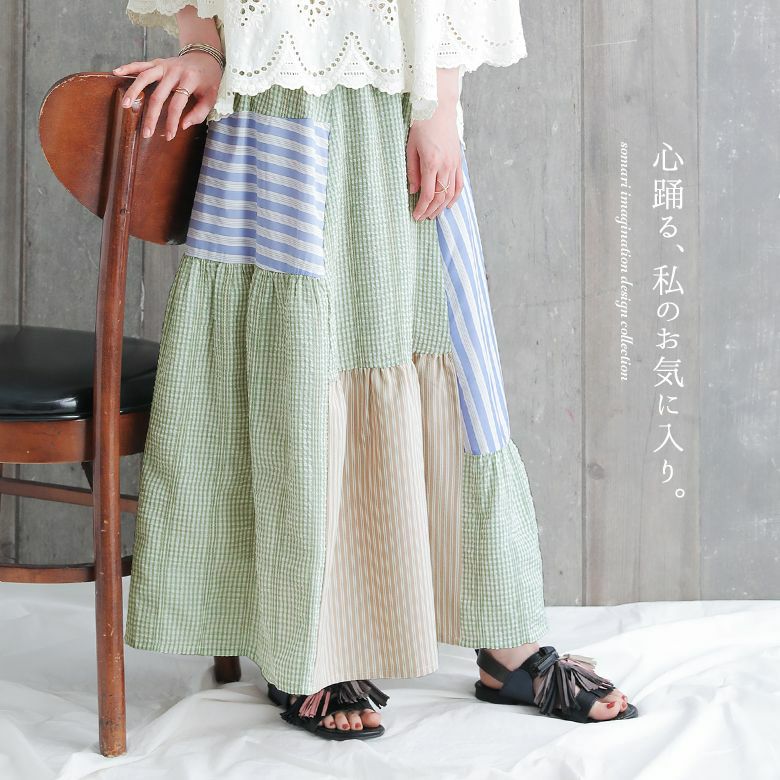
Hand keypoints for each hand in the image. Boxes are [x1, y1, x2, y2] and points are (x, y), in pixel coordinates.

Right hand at [112, 52, 221, 140]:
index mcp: (189, 80)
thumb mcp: (211, 97)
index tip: (168, 136)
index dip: (172, 122)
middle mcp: (174, 71)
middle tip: (145, 133)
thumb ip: (199, 113)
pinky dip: (128, 67)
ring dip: (133, 91)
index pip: (177, 105)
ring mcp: (163, 65)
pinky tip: (116, 72)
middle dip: (151, 116)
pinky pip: (140, 64)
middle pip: (158, 95)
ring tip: (125, 105)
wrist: (205, 57)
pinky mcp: (157, 62)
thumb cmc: (208, 80)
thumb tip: (183, 125)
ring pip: (145, 77)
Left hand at [406, 97, 463, 220]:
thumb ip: (412, 171)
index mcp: (431, 163)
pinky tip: (449, 204)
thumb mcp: (410, 148)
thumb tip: (413, 191)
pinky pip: (459, 184)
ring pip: (451, 193)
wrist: (439, 107)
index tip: (415, 217)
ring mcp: (454, 164)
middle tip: (423, 218)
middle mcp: (446, 166)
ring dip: (442, 207)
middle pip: (440, 197)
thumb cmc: (421, 125)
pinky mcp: (459, 161)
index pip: (428, 195)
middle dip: (431, 211)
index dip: (422, 209)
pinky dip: (455, 197)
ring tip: (433, 214)